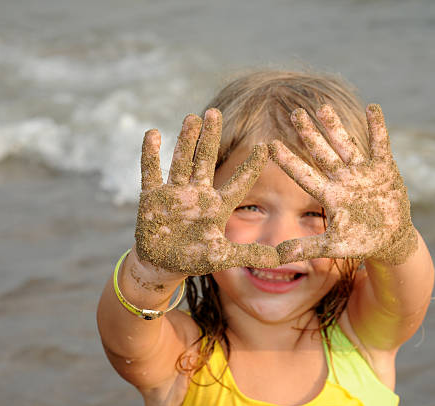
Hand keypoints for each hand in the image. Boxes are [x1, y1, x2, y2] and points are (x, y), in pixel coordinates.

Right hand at [135, 108, 279, 274]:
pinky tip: (153, 133)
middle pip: (205, 160)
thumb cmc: (195, 259)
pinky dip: (151, 154)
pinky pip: (151, 172)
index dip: (251, 166)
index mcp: (217, 206)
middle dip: (210, 137)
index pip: (238, 183)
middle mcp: (197, 193)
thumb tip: (283, 258)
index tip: (266, 146)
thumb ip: (252, 254)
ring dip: (186, 140)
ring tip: (192, 117)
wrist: (162, 264)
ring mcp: (174, 192)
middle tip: (215, 112)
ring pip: (181, 161)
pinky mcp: (152, 197)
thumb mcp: (225, 257)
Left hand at [268, 104, 416, 264]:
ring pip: (346, 145)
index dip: (287, 160)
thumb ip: (305, 248)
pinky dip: (378, 128)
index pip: (303, 174)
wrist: (389, 238)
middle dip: (308, 134)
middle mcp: (342, 179)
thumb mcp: (332, 246)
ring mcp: (362, 172)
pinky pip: (380, 145)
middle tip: (294, 113)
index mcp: (329, 195)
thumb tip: (276, 256)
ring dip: (336, 127)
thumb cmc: (359, 241)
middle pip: (322, 153)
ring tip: (322, 107)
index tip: (269, 145)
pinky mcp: (384, 170)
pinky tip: (371, 107)